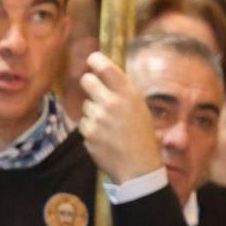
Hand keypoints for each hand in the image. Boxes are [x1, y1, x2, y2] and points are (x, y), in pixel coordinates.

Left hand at [77, 52, 162, 184]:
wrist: (138, 166)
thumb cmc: (142, 135)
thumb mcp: (139, 108)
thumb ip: (122, 92)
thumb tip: (105, 75)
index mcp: (127, 94)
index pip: (105, 67)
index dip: (95, 60)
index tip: (92, 60)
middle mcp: (110, 103)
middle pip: (86, 80)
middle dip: (89, 83)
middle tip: (96, 91)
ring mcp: (97, 119)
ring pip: (85, 105)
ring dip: (93, 111)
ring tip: (109, 124)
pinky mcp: (87, 133)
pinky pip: (84, 123)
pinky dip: (91, 128)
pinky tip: (104, 136)